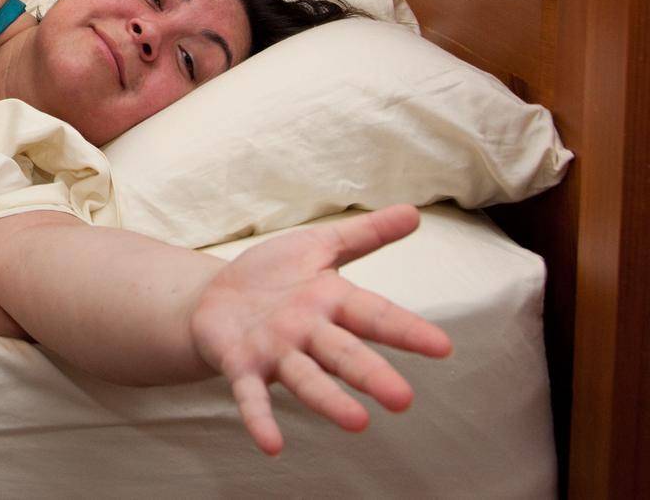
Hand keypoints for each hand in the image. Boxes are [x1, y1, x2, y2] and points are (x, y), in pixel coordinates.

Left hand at [188, 204, 453, 455]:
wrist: (213, 299)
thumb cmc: (273, 277)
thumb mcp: (317, 246)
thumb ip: (364, 235)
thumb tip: (415, 212)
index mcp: (331, 303)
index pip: (376, 315)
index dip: (407, 330)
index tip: (443, 347)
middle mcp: (308, 334)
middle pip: (344, 354)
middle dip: (372, 375)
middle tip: (403, 399)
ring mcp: (276, 354)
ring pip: (306, 378)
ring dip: (329, 401)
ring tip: (357, 423)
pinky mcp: (241, 367)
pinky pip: (251, 396)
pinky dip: (260, 419)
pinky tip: (271, 446)